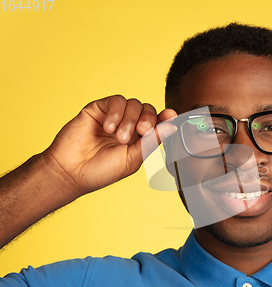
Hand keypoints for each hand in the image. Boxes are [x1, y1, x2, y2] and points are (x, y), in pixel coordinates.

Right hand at [42, 95, 176, 197]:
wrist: (71, 172)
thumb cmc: (101, 171)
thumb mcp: (132, 159)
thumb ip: (151, 141)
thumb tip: (171, 126)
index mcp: (139, 139)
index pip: (157, 122)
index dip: (165, 117)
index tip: (171, 115)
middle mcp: (128, 125)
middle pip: (148, 109)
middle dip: (148, 119)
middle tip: (141, 131)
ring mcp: (113, 116)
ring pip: (133, 103)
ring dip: (130, 119)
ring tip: (119, 137)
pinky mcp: (98, 109)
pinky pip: (116, 100)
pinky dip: (116, 112)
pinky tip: (109, 127)